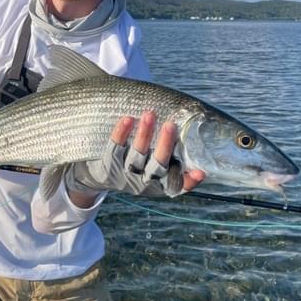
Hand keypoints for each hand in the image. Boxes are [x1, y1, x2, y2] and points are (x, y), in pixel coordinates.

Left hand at [65, 111, 204, 199]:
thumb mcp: (152, 170)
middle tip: (171, 125)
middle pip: (157, 165)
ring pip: (137, 155)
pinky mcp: (107, 168)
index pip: (177, 185)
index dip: (190, 181)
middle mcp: (143, 183)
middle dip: (165, 145)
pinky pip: (114, 149)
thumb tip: (192, 134)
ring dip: (144, 134)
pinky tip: (128, 119)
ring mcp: (124, 176)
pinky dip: (121, 133)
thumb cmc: (136, 167)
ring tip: (150, 114)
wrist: (100, 179)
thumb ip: (171, 159)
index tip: (201, 171)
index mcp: (158, 186)